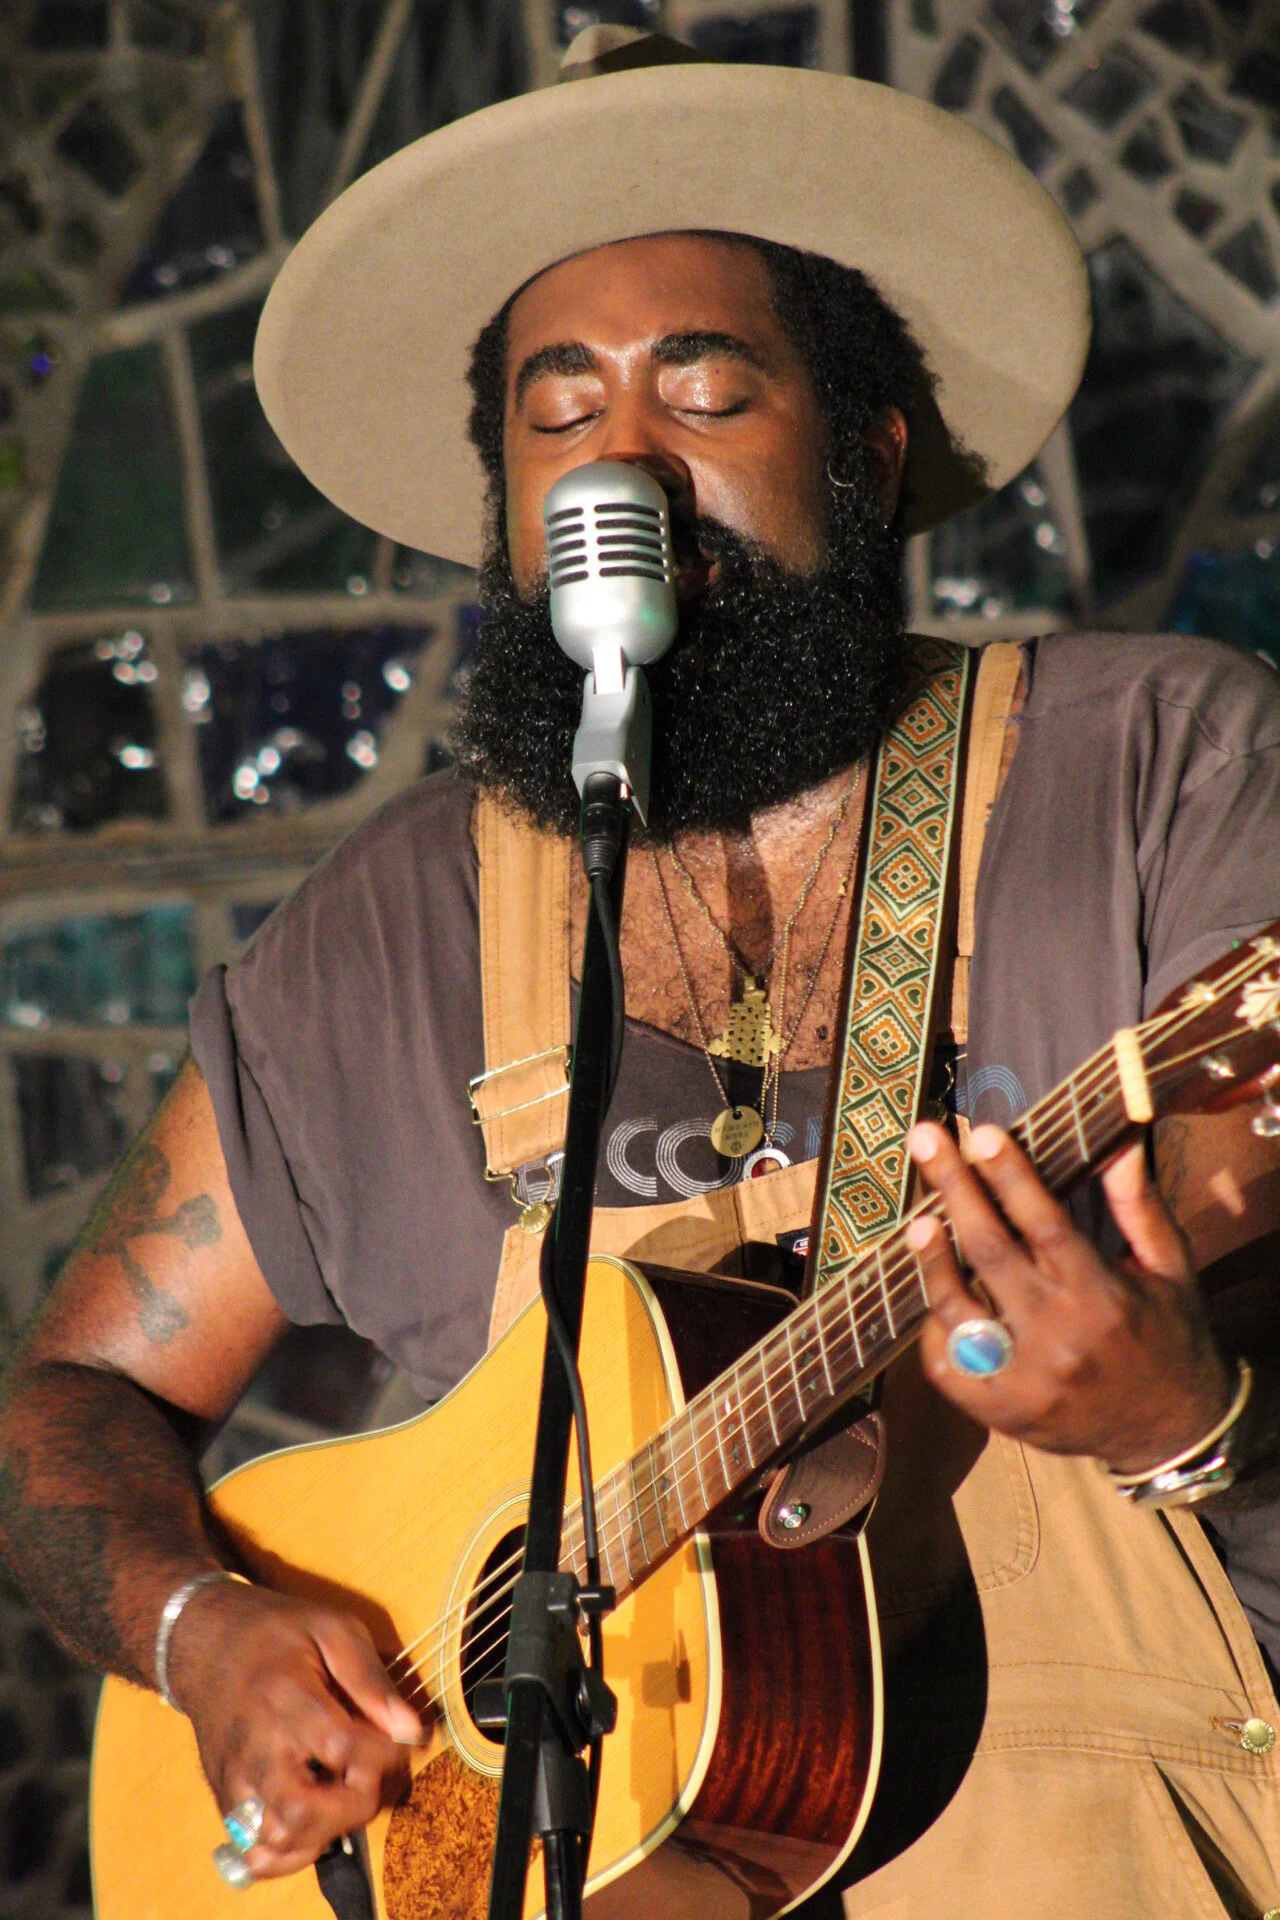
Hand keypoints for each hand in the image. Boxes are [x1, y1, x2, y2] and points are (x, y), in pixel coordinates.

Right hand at [166, 1578, 423, 1879]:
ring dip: (325, 1832)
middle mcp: (256, 1745)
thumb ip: (371, 1680)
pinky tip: (314, 1822)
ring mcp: (235, 1777)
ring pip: (278, 1840)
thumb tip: (410, 1729)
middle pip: (304, 1812)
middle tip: (368, 1775)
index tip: (402, 1741)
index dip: (385, 1754)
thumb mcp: (332, 1630)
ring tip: (341, 1796)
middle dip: (353, 1806)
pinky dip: (291, 1851)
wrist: (208, 1643)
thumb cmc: (277, 1633)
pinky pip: (255, 1850)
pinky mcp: (224, 1797)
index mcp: (285, 1695)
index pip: (342, 1747)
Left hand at [904, 1122, 1231, 1473]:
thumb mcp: (1168, 1269)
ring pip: (957, 1309)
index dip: (1009, 1175)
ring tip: (917, 1219)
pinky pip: (946, 1367)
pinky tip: (934, 1296)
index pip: (1044, 1223)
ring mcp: (1023, 1380)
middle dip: (953, 1189)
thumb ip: (1139, 1207)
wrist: (1171, 1433)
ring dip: (931, 1259)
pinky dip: (934, 1329)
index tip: (979, 1132)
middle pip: (989, 1251)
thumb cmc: (1168, 1336)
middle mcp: (1058, 1338)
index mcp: (1101, 1297)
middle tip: (924, 1139)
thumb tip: (1120, 1145)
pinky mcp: (1000, 1413)